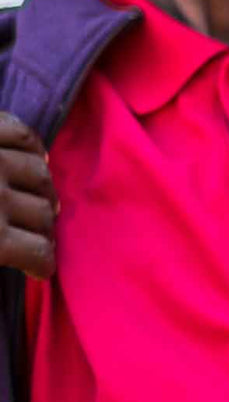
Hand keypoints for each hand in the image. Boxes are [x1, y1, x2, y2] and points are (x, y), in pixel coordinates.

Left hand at [0, 113, 56, 278]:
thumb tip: (10, 258)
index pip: (39, 253)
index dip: (43, 265)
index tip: (41, 269)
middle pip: (44, 212)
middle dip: (43, 226)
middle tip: (36, 233)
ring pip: (39, 172)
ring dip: (41, 188)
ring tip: (37, 195)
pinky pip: (21, 132)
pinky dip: (31, 144)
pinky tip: (34, 156)